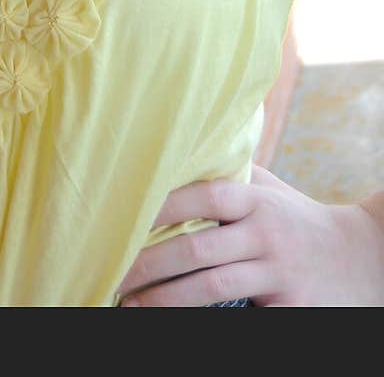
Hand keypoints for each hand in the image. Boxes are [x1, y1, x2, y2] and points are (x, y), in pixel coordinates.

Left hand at [116, 165, 383, 305]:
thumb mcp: (269, 189)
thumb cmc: (296, 218)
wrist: (360, 258)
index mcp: (256, 199)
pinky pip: (239, 316)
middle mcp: (265, 232)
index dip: (164, 203)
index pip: (205, 194)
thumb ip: (229, 174)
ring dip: (166, 299)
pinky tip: (172, 322)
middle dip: (150, 263)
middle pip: (198, 247)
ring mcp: (277, 272)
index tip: (124, 213)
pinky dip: (204, 321)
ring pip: (212, 287)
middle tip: (113, 272)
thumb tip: (174, 150)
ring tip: (130, 304)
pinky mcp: (288, 307)